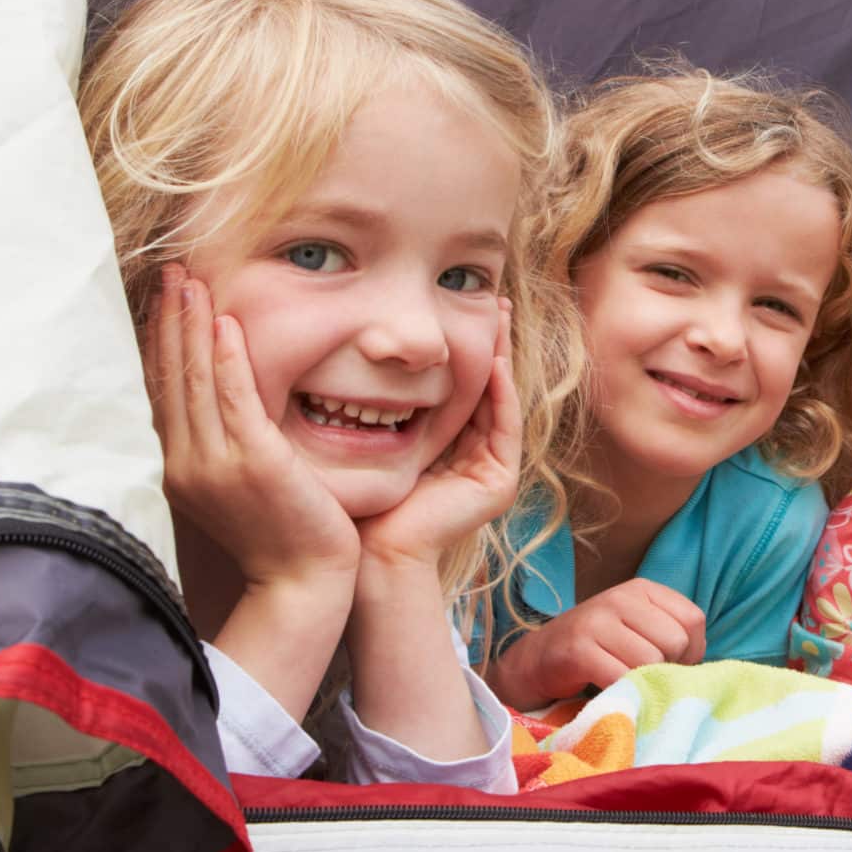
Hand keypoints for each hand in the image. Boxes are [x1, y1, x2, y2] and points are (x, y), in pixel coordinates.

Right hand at [151, 266, 357, 592]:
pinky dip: (225, 359)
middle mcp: (186, 463)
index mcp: (176, 468)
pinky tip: (222, 322)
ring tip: (189, 279)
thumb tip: (206, 399)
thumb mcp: (234, 483)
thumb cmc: (278, 532)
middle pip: (170, 377)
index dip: (160, 341)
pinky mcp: (253, 463)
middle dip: (169, 319)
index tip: (161, 298)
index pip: (162, 390)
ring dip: (190, 324)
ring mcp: (215, 463)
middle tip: (170, 270)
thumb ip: (216, 443)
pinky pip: (234, 399)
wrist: (302, 581)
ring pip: (195, 380)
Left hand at [357, 298, 522, 574]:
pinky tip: (494, 359)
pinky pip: (505, 425)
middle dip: (490, 343)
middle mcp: (472, 458)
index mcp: (445, 450)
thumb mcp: (366, 438)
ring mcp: (489, 471)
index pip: (459, 388)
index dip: (462, 347)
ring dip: (501, 356)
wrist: (371, 552)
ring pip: (500, 400)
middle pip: (487, 388)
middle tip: (491, 299)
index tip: (458, 304)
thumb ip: (370, 404)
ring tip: (500, 316)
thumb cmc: (359, 500)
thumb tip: (346, 353)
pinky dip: (502, 391)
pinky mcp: (498, 482)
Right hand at [487, 577, 707, 706]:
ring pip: (651, 660)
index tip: (670, 665)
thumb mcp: (637, 630)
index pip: (693, 619)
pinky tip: (610, 690)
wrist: (535, 661)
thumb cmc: (597, 650)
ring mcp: (597, 621)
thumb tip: (704, 665)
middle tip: (645, 676)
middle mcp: (620, 597)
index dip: (692, 651)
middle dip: (668, 667)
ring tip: (625, 681)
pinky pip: (621, 677)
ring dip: (643, 682)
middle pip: (676, 640)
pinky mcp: (578, 649)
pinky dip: (623, 692)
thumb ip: (671, 635)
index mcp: (642, 589)